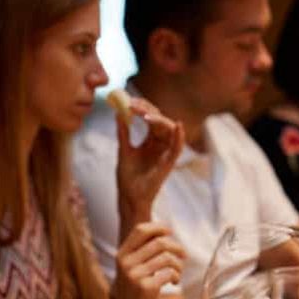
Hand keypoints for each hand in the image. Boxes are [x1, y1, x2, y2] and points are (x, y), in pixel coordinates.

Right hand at [113, 222, 184, 298]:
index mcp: (122, 255)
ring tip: (177, 273)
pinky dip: (176, 276)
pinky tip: (173, 282)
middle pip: (160, 242)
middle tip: (183, 256)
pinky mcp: (145, 288)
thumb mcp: (131, 268)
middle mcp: (126, 262)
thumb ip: (141, 251)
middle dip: (177, 247)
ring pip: (167, 257)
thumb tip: (165, 231)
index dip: (159, 227)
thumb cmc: (134, 292)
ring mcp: (134, 275)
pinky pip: (170, 272)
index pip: (141, 229)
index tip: (170, 233)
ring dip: (178, 264)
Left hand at [116, 98, 184, 239]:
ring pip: (168, 130)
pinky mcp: (169, 163)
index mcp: (150, 141)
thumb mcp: (124, 151)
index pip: (151, 118)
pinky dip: (179, 137)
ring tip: (144, 115)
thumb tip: (118, 113)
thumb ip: (123, 133)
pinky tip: (177, 126)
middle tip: (133, 105)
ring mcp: (165, 153)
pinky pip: (177, 148)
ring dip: (158, 120)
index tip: (129, 101)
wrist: (128, 197)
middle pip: (159, 121)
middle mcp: (160, 144)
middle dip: (147, 111)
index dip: (142, 108)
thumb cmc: (127, 177)